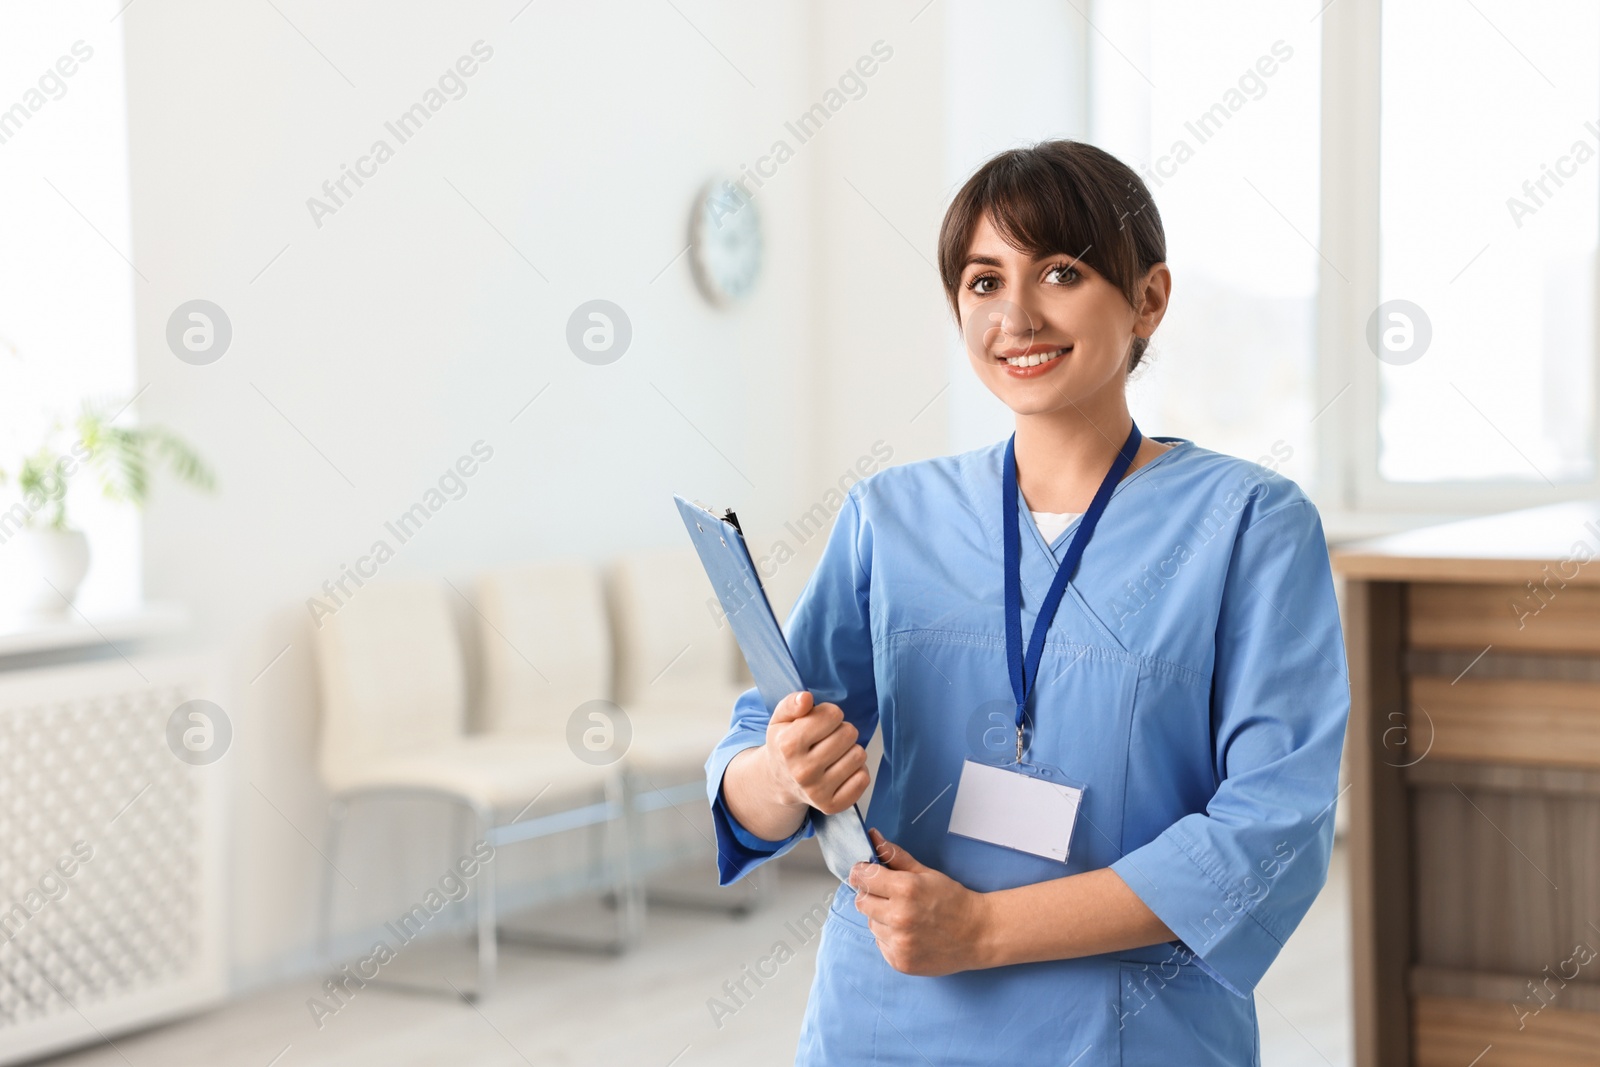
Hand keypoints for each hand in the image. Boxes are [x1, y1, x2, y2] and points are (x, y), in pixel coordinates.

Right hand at [763, 690, 868, 815]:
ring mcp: (817, 791)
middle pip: (848, 734)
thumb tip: (806, 699)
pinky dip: (856, 771)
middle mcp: (802, 771)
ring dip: (850, 750)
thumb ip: (792, 703)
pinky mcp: (831, 806)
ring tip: (835, 754)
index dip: (830, 713)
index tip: (822, 721)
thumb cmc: (785, 745)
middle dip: (842, 730)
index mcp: (788, 745)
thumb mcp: (781, 719)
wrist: (779, 782)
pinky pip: (863, 779)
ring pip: (859, 755)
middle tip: (830, 738)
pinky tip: (841, 770)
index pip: (832, 715)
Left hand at [849, 829, 991, 975]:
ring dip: (881, 918)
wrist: (978, 934)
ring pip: (871, 924)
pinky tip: (909, 933)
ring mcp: (899, 943)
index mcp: (905, 889)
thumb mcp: (926, 873)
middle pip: (861, 902)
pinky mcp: (900, 962)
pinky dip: (890, 938)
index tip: (864, 873)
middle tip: (889, 896)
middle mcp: (899, 917)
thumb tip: (873, 836)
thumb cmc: (953, 900)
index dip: (861, 873)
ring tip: (905, 916)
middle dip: (871, 896)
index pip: (863, 878)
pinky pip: (880, 944)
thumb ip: (895, 856)